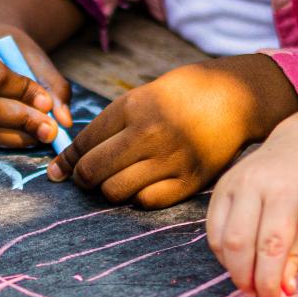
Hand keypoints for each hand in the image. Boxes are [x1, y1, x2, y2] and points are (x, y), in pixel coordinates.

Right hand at [0, 26, 71, 149]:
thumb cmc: (9, 50)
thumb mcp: (32, 56)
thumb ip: (51, 84)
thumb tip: (64, 120)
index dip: (22, 93)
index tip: (47, 103)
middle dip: (20, 119)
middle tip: (50, 128)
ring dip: (15, 134)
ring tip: (42, 133)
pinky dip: (6, 140)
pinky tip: (27, 137)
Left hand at [48, 55, 297, 211]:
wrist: (237, 98)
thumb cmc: (184, 95)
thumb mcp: (144, 96)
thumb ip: (110, 125)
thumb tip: (70, 160)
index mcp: (133, 107)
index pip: (84, 143)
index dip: (67, 161)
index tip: (60, 171)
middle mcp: (148, 133)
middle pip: (92, 171)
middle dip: (83, 178)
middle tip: (88, 177)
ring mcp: (169, 159)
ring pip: (114, 191)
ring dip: (109, 189)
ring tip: (118, 179)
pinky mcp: (188, 181)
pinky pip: (145, 201)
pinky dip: (138, 197)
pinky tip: (144, 185)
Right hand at [204, 114, 297, 296]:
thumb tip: (284, 288)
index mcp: (285, 189)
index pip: (271, 243)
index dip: (268, 277)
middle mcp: (252, 183)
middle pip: (238, 242)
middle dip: (245, 276)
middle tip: (257, 295)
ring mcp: (231, 183)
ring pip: (219, 238)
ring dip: (232, 268)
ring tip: (250, 280)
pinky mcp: (219, 188)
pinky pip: (212, 230)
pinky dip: (223, 253)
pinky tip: (241, 261)